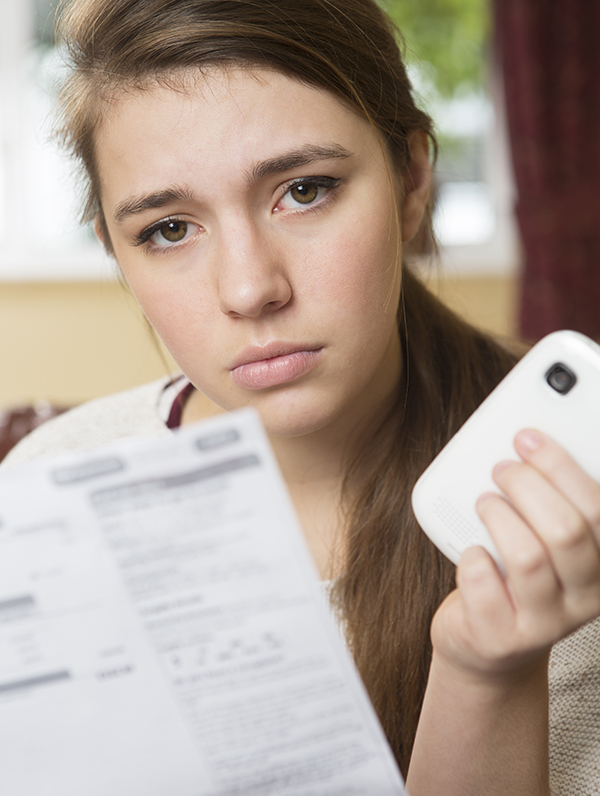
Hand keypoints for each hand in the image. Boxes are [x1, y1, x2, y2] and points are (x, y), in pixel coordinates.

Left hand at [431, 429, 599, 679]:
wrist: (488, 644)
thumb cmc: (516, 577)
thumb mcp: (546, 540)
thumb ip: (549, 502)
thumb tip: (526, 444)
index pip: (598, 508)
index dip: (560, 466)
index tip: (528, 438)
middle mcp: (586, 597)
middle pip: (567, 531)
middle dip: (527, 486)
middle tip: (501, 469)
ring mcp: (545, 622)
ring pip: (528, 556)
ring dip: (498, 517)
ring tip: (485, 503)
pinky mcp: (502, 636)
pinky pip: (484, 584)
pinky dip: (472, 557)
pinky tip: (473, 552)